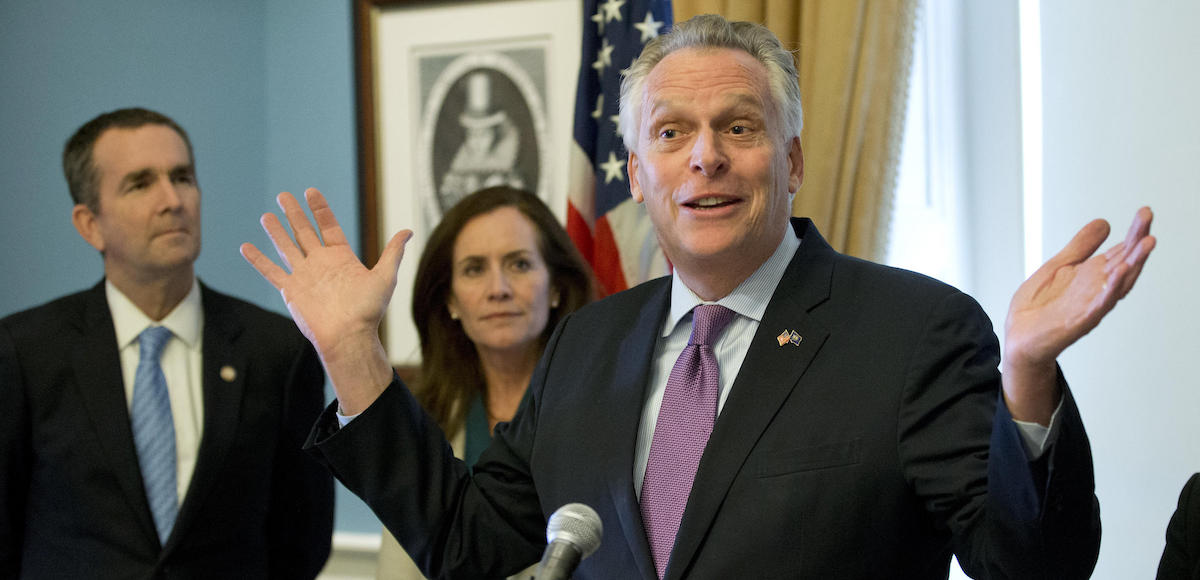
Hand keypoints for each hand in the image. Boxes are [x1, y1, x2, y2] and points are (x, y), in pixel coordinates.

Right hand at [241, 188, 411, 412]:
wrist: (349, 336)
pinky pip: (271, 271)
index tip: (310, 191)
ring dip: (276, 231)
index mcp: (341, 257)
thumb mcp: (384, 277)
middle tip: (283, 195)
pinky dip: (258, 260)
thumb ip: (392, 253)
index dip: (319, 209)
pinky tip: (246, 247)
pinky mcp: (291, 290)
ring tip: (266, 215)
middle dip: (294, 213)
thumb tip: (408, 231)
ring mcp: (304, 276)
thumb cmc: (368, 311)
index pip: (328, 226)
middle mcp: (321, 264)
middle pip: (303, 232)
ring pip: (286, 247)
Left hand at [1002, 207, 1154, 422]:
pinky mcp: (1077, 322)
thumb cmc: (1038, 308)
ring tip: (1146, 243)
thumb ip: (1080, 247)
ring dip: (1133, 264)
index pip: (1119, 252)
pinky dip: (1110, 289)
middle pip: (1123, 263)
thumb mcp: (1058, 267)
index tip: (1145, 212)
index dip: (1132, 233)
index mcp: (1092, 277)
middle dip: (1137, 242)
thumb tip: (1105, 223)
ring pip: (1117, 284)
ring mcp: (1089, 306)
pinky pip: (1098, 305)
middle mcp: (1095, 291)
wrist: (1018, 338)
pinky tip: (1120, 273)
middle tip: (1148, 218)